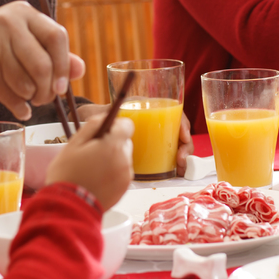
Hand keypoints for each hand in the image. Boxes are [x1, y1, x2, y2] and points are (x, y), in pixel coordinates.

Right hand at [0, 1, 84, 119]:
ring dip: (32, 98)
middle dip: (47, 89)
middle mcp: (9, 23)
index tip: (61, 85)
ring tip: (28, 99)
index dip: (63, 65)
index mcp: (24, 13)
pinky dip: (19, 107)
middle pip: (43, 64)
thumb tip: (80, 69)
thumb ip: (52, 54)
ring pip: (27, 82)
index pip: (57, 37)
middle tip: (44, 98)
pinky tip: (20, 109)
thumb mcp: (22, 43)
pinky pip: (10, 94)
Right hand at [45, 112, 133, 210]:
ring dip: (112, 159)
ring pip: (122, 158)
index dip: (114, 125)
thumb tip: (103, 117)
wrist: (69, 208)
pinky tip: (96, 179)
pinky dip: (112, 173)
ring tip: (91, 169)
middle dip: (111, 143)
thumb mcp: (73, 144)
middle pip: (124, 142)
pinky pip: (121, 173)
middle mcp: (124, 160)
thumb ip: (91, 126)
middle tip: (91, 152)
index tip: (102, 131)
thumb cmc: (68, 175)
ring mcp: (126, 176)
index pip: (127, 125)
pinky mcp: (124, 189)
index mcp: (113, 146)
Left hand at [76, 104, 192, 175]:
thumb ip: (110, 117)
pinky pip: (169, 156)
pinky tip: (176, 172)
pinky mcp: (154, 150)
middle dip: (185, 146)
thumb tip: (117, 123)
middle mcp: (156, 121)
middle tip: (181, 159)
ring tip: (180, 168)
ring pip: (176, 145)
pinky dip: (175, 164)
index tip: (183, 137)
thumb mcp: (105, 112)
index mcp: (148, 107)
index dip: (182, 124)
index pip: (173, 111)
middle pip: (179, 131)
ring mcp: (156, 136)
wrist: (93, 127)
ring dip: (183, 156)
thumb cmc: (100, 116)